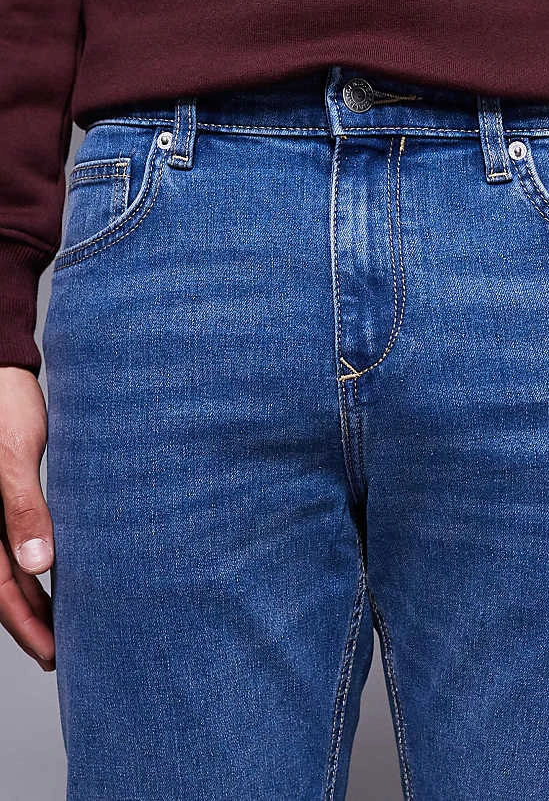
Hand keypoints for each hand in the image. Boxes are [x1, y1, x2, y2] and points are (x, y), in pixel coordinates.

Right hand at [0, 367, 54, 670]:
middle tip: (64, 652)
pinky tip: (57, 572)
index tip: (55, 655)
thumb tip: (39, 566)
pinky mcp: (9, 495)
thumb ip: (23, 508)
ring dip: (35, 598)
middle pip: (6, 587)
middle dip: (34, 623)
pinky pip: (17, 540)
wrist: (1, 370)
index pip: (1, 591)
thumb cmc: (4, 407)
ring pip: (12, 568)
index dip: (28, 627)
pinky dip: (35, 564)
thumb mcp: (13, 456)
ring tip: (65, 624)